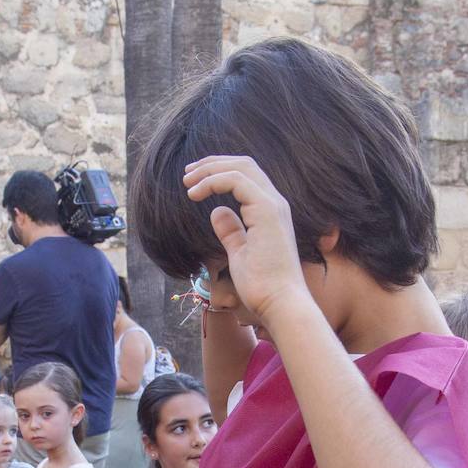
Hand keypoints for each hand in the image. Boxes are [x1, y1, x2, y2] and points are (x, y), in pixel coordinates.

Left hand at [182, 155, 310, 322]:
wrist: (281, 303)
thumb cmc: (263, 286)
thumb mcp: (240, 253)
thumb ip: (231, 231)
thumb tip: (216, 212)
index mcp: (270, 211)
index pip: (246, 176)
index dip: (219, 172)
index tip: (194, 182)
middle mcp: (275, 202)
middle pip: (244, 164)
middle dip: (212, 164)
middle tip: (187, 173)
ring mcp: (273, 205)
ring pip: (240, 167)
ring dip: (209, 170)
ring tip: (186, 182)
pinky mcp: (267, 211)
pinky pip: (236, 181)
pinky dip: (213, 182)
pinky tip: (194, 194)